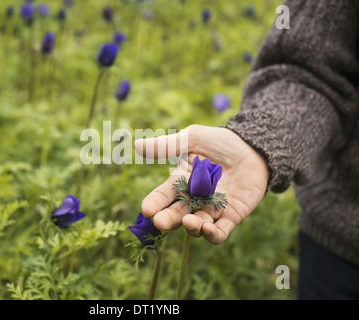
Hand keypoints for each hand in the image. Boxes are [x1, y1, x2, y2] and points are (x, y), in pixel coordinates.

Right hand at [134, 125, 269, 243]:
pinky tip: (209, 230)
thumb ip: (166, 145)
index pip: (163, 195)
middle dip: (167, 220)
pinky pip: (220, 232)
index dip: (154, 202)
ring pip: (196, 226)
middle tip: (160, 222)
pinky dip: (213, 235)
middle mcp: (193, 199)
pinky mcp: (231, 216)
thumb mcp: (192, 138)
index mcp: (180, 181)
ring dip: (191, 227)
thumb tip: (136, 144)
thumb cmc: (220, 141)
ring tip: (189, 222)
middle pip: (176, 214)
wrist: (253, 147)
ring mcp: (211, 209)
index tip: (147, 209)